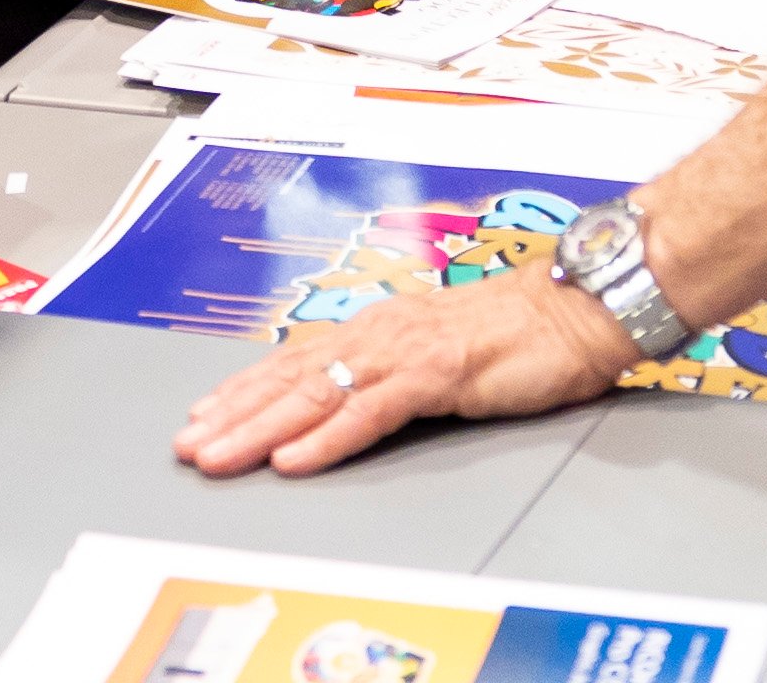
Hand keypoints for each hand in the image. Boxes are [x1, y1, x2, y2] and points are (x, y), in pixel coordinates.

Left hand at [172, 267, 635, 474]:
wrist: (579, 308)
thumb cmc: (520, 332)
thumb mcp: (443, 353)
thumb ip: (396, 372)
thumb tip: (351, 398)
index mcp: (381, 327)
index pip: (297, 360)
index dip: (244, 389)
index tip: (202, 416)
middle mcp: (383, 332)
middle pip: (292, 377)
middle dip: (234, 412)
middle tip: (188, 445)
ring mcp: (408, 351)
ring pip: (318, 392)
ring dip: (262, 427)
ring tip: (220, 454)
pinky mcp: (440, 372)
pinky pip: (373, 411)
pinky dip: (328, 436)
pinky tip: (296, 457)